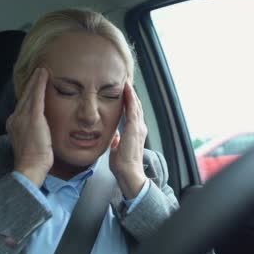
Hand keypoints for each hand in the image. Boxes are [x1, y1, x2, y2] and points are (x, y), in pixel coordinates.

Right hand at [7, 68, 52, 186]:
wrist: (30, 166)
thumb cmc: (33, 160)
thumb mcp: (30, 143)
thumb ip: (32, 133)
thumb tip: (40, 130)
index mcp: (14, 124)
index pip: (22, 105)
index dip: (28, 94)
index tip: (32, 87)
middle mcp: (15, 118)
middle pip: (24, 97)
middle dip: (30, 84)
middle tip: (37, 72)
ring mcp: (23, 117)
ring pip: (30, 94)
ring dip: (35, 80)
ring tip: (41, 71)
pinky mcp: (33, 117)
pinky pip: (36, 95)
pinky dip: (39, 83)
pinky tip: (43, 74)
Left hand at [110, 82, 147, 198]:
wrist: (129, 173)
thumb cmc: (123, 165)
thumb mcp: (117, 149)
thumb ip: (117, 141)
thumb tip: (114, 137)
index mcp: (135, 133)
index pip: (132, 113)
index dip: (129, 101)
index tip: (124, 91)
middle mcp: (139, 128)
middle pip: (136, 106)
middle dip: (131, 93)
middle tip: (125, 80)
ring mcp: (138, 127)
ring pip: (135, 105)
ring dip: (131, 92)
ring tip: (126, 80)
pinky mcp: (134, 128)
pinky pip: (132, 109)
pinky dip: (130, 98)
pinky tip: (127, 88)